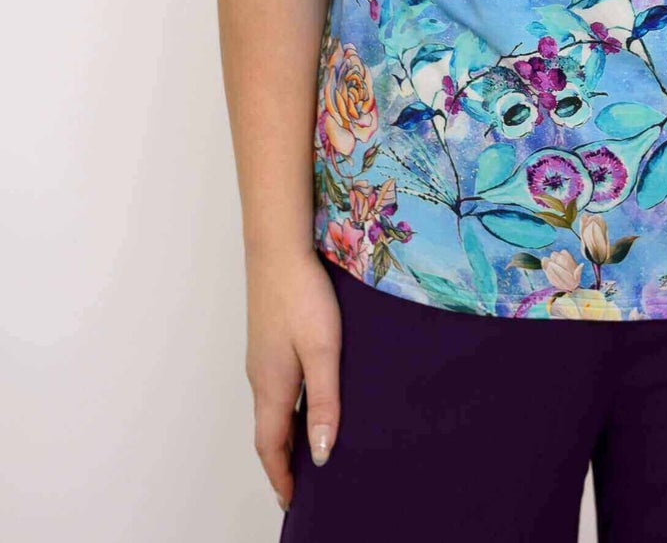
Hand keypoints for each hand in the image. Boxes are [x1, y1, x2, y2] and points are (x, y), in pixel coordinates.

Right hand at [245, 249, 341, 512]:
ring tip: (306, 449)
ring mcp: (261, 356)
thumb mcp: (323, 351)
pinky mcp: (267, 338)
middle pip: (268, 431)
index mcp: (271, 386)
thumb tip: (322, 453)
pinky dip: (284, 408)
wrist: (278, 248)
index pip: (270, 446)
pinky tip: (304, 399)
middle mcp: (259, 376)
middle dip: (282, 461)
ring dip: (283, 434)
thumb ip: (323, 402)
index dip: (280, 476)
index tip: (292, 501)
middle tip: (301, 484)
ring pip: (270, 408)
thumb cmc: (302, 297)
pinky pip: (273, 387)